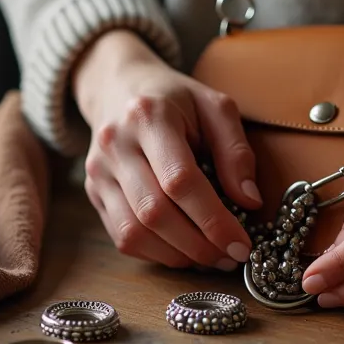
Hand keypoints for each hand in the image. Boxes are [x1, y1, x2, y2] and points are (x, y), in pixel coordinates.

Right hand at [73, 30, 262, 269]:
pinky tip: (183, 250)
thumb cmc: (175, 99)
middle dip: (198, 245)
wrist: (118, 86)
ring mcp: (98, 171)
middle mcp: (115, 145)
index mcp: (149, 116)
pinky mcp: (93, 192)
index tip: (242, 244)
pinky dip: (156, 253)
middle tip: (230, 257)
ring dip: (177, 255)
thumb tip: (249, 201)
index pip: (180, 181)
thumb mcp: (215, 108)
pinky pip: (121, 237)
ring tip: (209, 257)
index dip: (213, 220)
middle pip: (154, 213)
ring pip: (133, 232)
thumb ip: (236, 151)